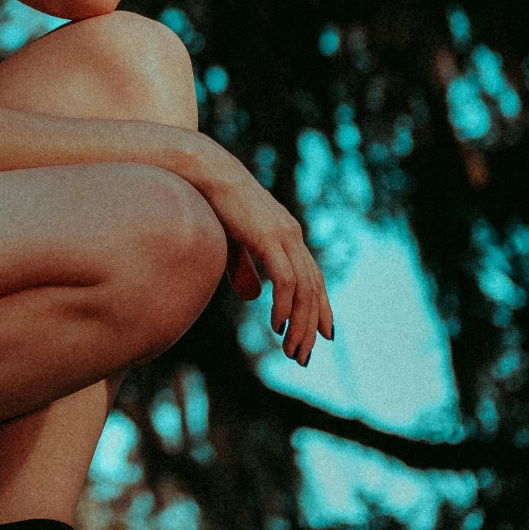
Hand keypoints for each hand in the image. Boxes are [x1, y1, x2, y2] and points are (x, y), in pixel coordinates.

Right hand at [184, 141, 333, 365]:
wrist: (204, 173)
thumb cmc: (214, 203)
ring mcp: (283, 235)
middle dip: (311, 326)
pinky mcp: (269, 237)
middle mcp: (292, 235)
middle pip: (313, 288)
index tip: (324, 336)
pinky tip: (277, 325)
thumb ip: (245, 269)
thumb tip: (254, 296)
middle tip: (303, 356)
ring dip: (300, 323)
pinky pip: (285, 280)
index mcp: (287, 236)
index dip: (321, 308)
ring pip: (304, 289)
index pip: (313, 278)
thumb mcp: (233, 244)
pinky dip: (285, 305)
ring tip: (291, 350)